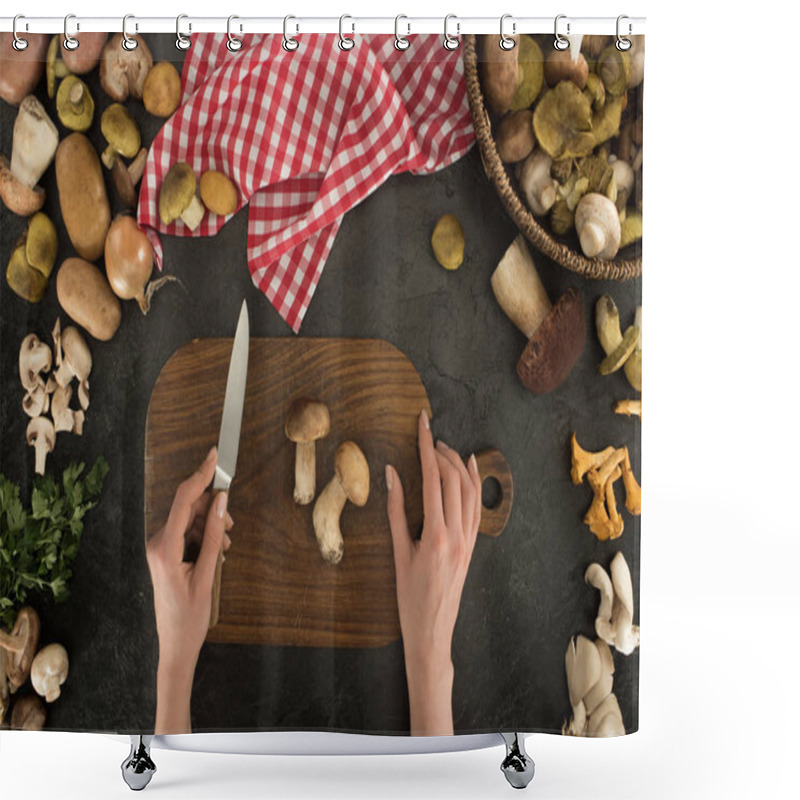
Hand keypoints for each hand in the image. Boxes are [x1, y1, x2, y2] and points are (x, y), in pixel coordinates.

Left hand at [145, 446, 231, 733]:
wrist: (176, 645)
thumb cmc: (190, 617)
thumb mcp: (207, 574)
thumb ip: (214, 535)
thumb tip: (223, 501)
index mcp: (165, 548)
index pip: (184, 500)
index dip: (200, 475)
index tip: (214, 456)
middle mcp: (157, 543)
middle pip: (189, 509)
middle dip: (214, 511)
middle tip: (232, 526)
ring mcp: (160, 548)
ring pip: (191, 520)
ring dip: (211, 526)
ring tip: (225, 546)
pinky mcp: (165, 554)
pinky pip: (188, 533)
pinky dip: (205, 536)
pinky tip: (217, 550)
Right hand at [385, 409, 481, 734]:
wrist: (432, 632)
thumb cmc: (409, 598)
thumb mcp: (397, 554)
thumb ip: (396, 512)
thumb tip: (391, 474)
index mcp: (435, 534)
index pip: (431, 478)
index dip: (425, 446)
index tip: (421, 423)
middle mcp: (457, 533)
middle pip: (453, 479)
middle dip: (441, 452)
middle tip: (426, 436)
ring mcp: (468, 539)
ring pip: (469, 490)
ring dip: (457, 464)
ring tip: (442, 448)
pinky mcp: (472, 545)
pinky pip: (476, 507)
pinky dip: (473, 483)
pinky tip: (469, 468)